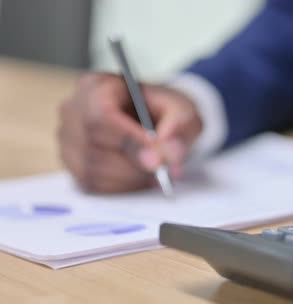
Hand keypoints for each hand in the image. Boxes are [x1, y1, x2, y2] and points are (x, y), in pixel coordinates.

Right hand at [58, 72, 201, 192]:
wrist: (155, 123)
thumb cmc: (165, 112)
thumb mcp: (183, 111)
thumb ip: (180, 127)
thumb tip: (169, 153)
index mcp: (96, 86)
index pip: (101, 115)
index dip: (129, 140)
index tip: (157, 158)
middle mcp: (73, 109)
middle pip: (95, 145)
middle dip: (135, 163)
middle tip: (163, 170)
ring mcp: (67, 138)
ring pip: (93, 169)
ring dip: (130, 177)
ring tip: (155, 172)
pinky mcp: (71, 164)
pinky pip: (92, 184)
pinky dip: (121, 187)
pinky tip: (139, 177)